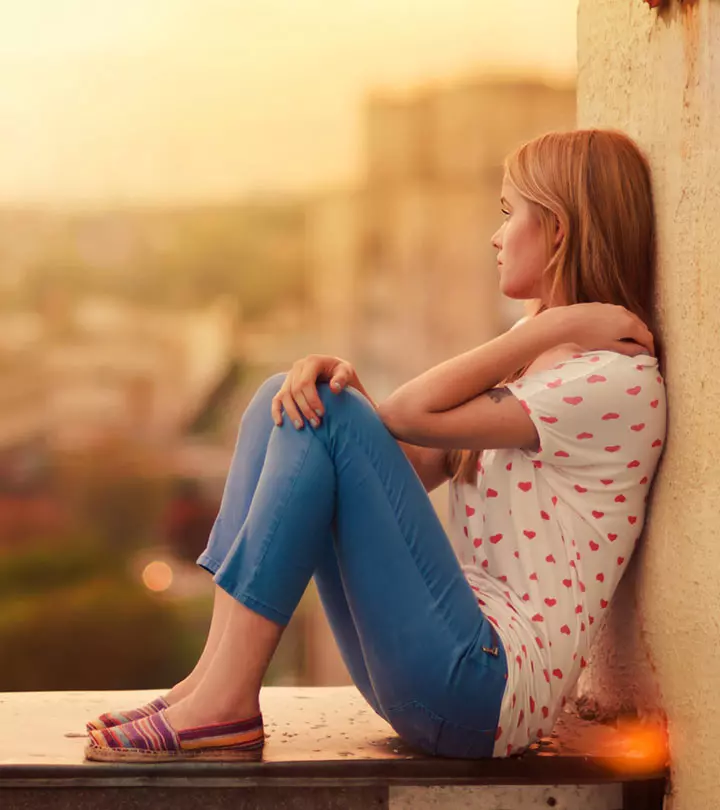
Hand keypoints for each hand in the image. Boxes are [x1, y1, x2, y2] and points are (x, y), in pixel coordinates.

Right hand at [271, 355, 368, 428]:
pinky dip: (276, 411)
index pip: (305, 383)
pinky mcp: (286, 386)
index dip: (311, 400)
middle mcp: (298, 367)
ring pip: (284, 396)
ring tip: (301, 427)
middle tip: (316, 424)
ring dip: (292, 413)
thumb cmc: (342, 373)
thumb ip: (342, 378)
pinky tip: (280, 423)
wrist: (335, 372)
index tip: (322, 414)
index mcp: (312, 361)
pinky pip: (277, 399)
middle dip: (304, 409)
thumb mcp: (347, 372)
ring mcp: (290, 376)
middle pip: (295, 391)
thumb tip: (334, 388)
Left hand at [539, 303, 655, 357]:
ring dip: (632, 330)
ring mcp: (614, 307)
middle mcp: (625, 313)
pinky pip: (619, 315)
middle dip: (642, 338)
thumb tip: (642, 352)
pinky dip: (622, 324)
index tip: (648, 356)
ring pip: (630, 319)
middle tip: (640, 350)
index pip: (647, 337)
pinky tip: (613, 331)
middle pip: (641, 327)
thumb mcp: (610, 347)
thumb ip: (629, 350)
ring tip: (627, 342)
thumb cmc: (588, 337)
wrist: (567, 321)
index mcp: (630, 324)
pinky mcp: (604, 306)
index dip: (649, 348)